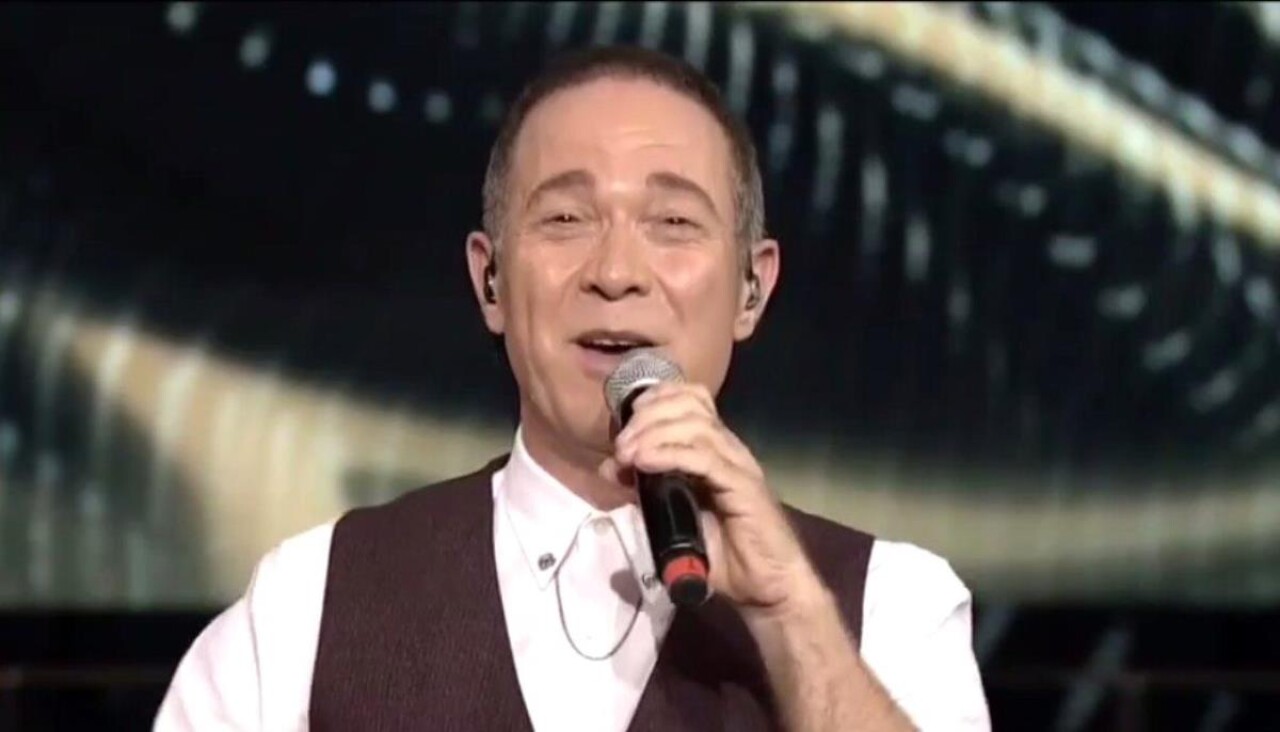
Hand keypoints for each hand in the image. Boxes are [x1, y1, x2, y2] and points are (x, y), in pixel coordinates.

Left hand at [599, 382, 823, 615]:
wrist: (766, 585)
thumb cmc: (724, 554)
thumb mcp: (673, 517)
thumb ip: (645, 491)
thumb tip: (611, 469)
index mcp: (716, 448)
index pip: (691, 399)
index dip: (656, 398)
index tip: (626, 420)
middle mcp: (729, 448)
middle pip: (689, 404)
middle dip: (648, 417)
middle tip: (621, 445)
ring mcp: (738, 465)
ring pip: (695, 426)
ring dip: (654, 434)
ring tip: (628, 455)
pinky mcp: (743, 486)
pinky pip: (704, 458)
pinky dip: (670, 454)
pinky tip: (646, 462)